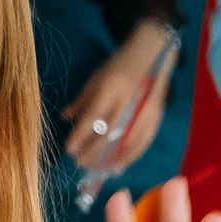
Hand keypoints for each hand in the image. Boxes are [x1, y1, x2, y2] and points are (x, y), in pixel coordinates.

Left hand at [62, 20, 176, 165]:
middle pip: (109, 134)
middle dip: (92, 151)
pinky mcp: (156, 118)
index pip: (92, 118)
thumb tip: (64, 118)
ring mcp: (145, 112)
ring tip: (95, 167)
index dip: (80, 136)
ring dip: (109, 158)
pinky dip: (130, 157)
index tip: (69, 149)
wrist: (151, 54)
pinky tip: (117, 166)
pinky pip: (143, 143)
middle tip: (79, 162)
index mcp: (111, 88)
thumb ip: (82, 100)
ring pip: (126, 143)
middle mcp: (128, 102)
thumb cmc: (119, 64)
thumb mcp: (96, 78)